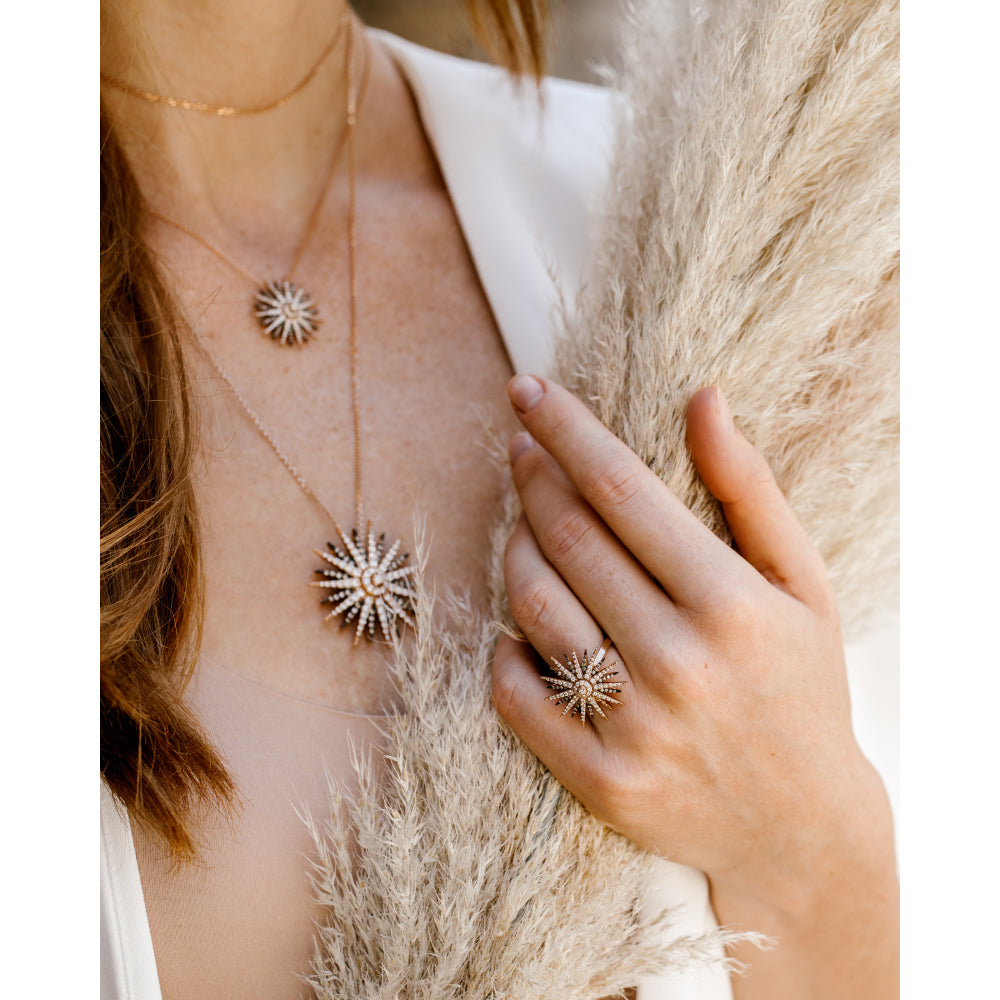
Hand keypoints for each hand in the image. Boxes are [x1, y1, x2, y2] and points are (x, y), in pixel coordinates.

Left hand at [492, 374, 892, 915]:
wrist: (801, 828)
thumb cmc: (801, 686)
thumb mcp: (802, 584)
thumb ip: (749, 489)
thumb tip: (702, 397)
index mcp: (732, 603)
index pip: (623, 490)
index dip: (567, 431)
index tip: (527, 390)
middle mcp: (679, 661)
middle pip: (570, 540)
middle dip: (533, 478)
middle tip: (520, 448)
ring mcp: (635, 726)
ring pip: (536, 607)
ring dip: (513, 551)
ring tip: (521, 527)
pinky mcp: (601, 779)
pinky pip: (517, 694)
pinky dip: (504, 648)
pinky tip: (516, 624)